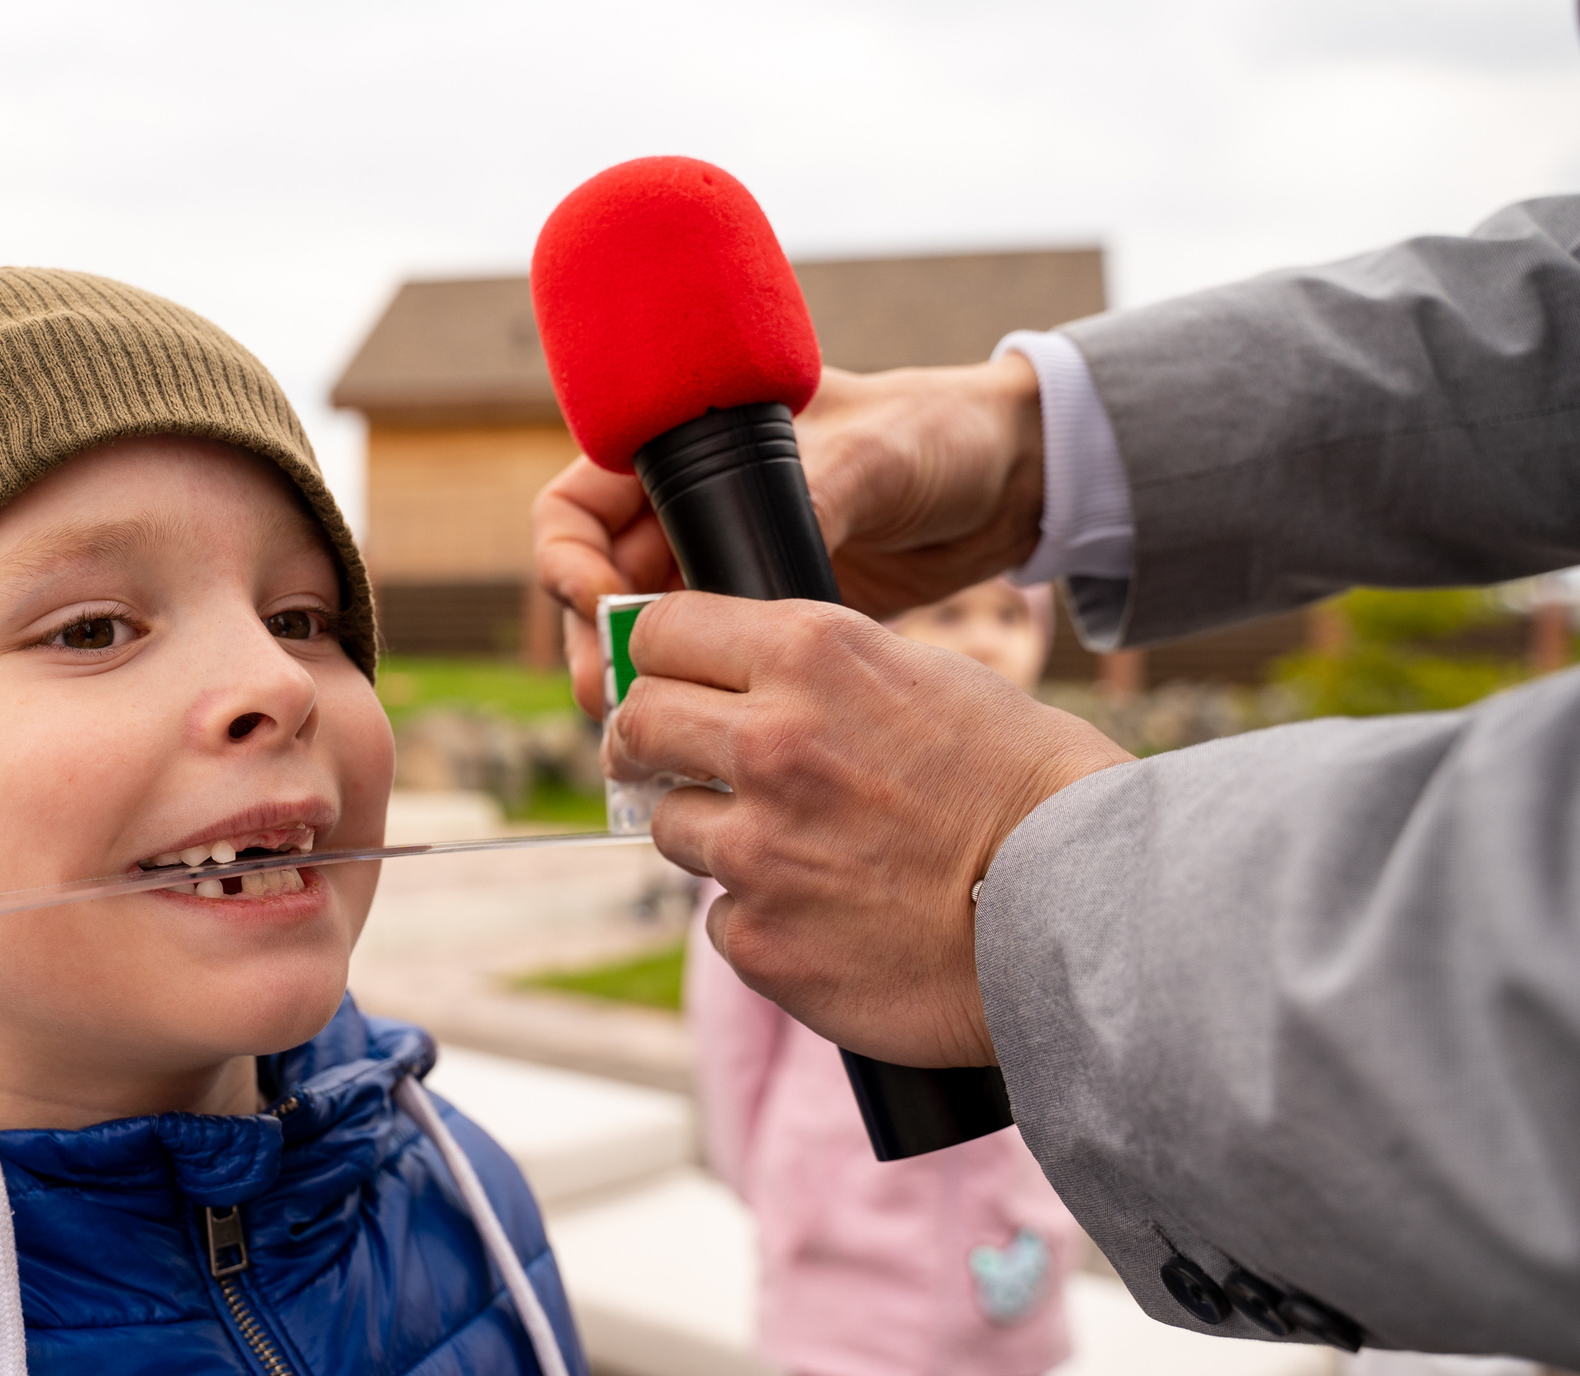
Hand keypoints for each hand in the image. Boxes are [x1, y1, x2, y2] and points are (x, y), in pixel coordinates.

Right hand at [532, 352, 1047, 717]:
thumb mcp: (872, 455)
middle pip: (597, 582)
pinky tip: (696, 739)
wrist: (1011, 480)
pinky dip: (689, 701)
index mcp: (688, 446)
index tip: (596, 604)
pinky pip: (701, 665)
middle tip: (609, 697)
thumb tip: (752, 567)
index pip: (581, 504)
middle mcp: (691, 508)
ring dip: (632, 681)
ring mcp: (724, 566)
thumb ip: (809, 499)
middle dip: (594, 641)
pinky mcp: (762, 618)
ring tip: (638, 732)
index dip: (568, 557)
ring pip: (642, 635)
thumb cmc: (938, 433)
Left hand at [612, 592, 1128, 1065]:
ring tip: (801, 853)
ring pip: (672, 826)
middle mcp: (769, 742)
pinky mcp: (756, 939)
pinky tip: (833, 921)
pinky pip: (720, 920)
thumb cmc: (1030, 792)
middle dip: (647, 742)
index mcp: (813, 655)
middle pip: (637, 723)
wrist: (1084, 915)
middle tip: (669, 761)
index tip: (663, 680)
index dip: (657, 658)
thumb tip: (748, 681)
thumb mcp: (932, 681)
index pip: (662, 632)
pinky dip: (762, 921)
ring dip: (716, 836)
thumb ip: (827, 675)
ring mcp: (754, 849)